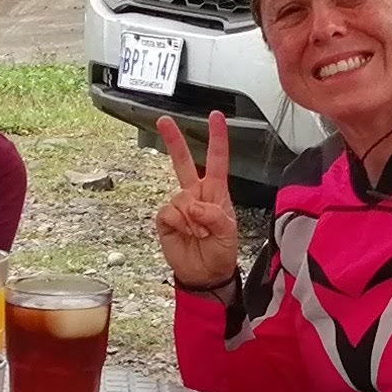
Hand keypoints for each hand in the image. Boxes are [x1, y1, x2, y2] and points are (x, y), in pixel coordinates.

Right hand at [155, 115, 239, 288]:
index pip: (217, 160)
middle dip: (173, 141)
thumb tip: (193, 205)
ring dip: (192, 219)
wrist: (204, 275)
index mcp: (216, 192)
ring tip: (199, 233)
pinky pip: (168, 212)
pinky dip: (178, 224)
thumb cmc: (221, 251)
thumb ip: (213, 214)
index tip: (215, 117)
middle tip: (163, 121)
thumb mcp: (228, 232)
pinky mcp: (165, 219)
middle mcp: (196, 194)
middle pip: (184, 162)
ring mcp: (180, 206)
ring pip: (180, 198)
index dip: (217, 138)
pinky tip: (185, 233)